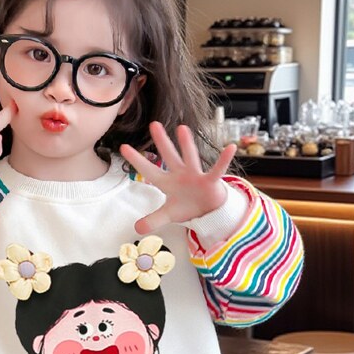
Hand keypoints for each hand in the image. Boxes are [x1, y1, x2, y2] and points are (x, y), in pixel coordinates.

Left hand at [119, 121, 236, 234]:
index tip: (123, 147)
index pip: (149, 170)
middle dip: (162, 142)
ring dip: (187, 145)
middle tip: (154, 124)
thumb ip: (153, 220)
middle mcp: (180, 174)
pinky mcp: (210, 181)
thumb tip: (137, 229)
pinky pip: (217, 169)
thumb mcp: (168, 215)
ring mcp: (196, 176)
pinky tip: (230, 148)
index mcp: (167, 182)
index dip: (137, 161)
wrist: (208, 211)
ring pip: (190, 158)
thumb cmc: (187, 206)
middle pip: (169, 156)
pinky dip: (223, 159)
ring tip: (182, 129)